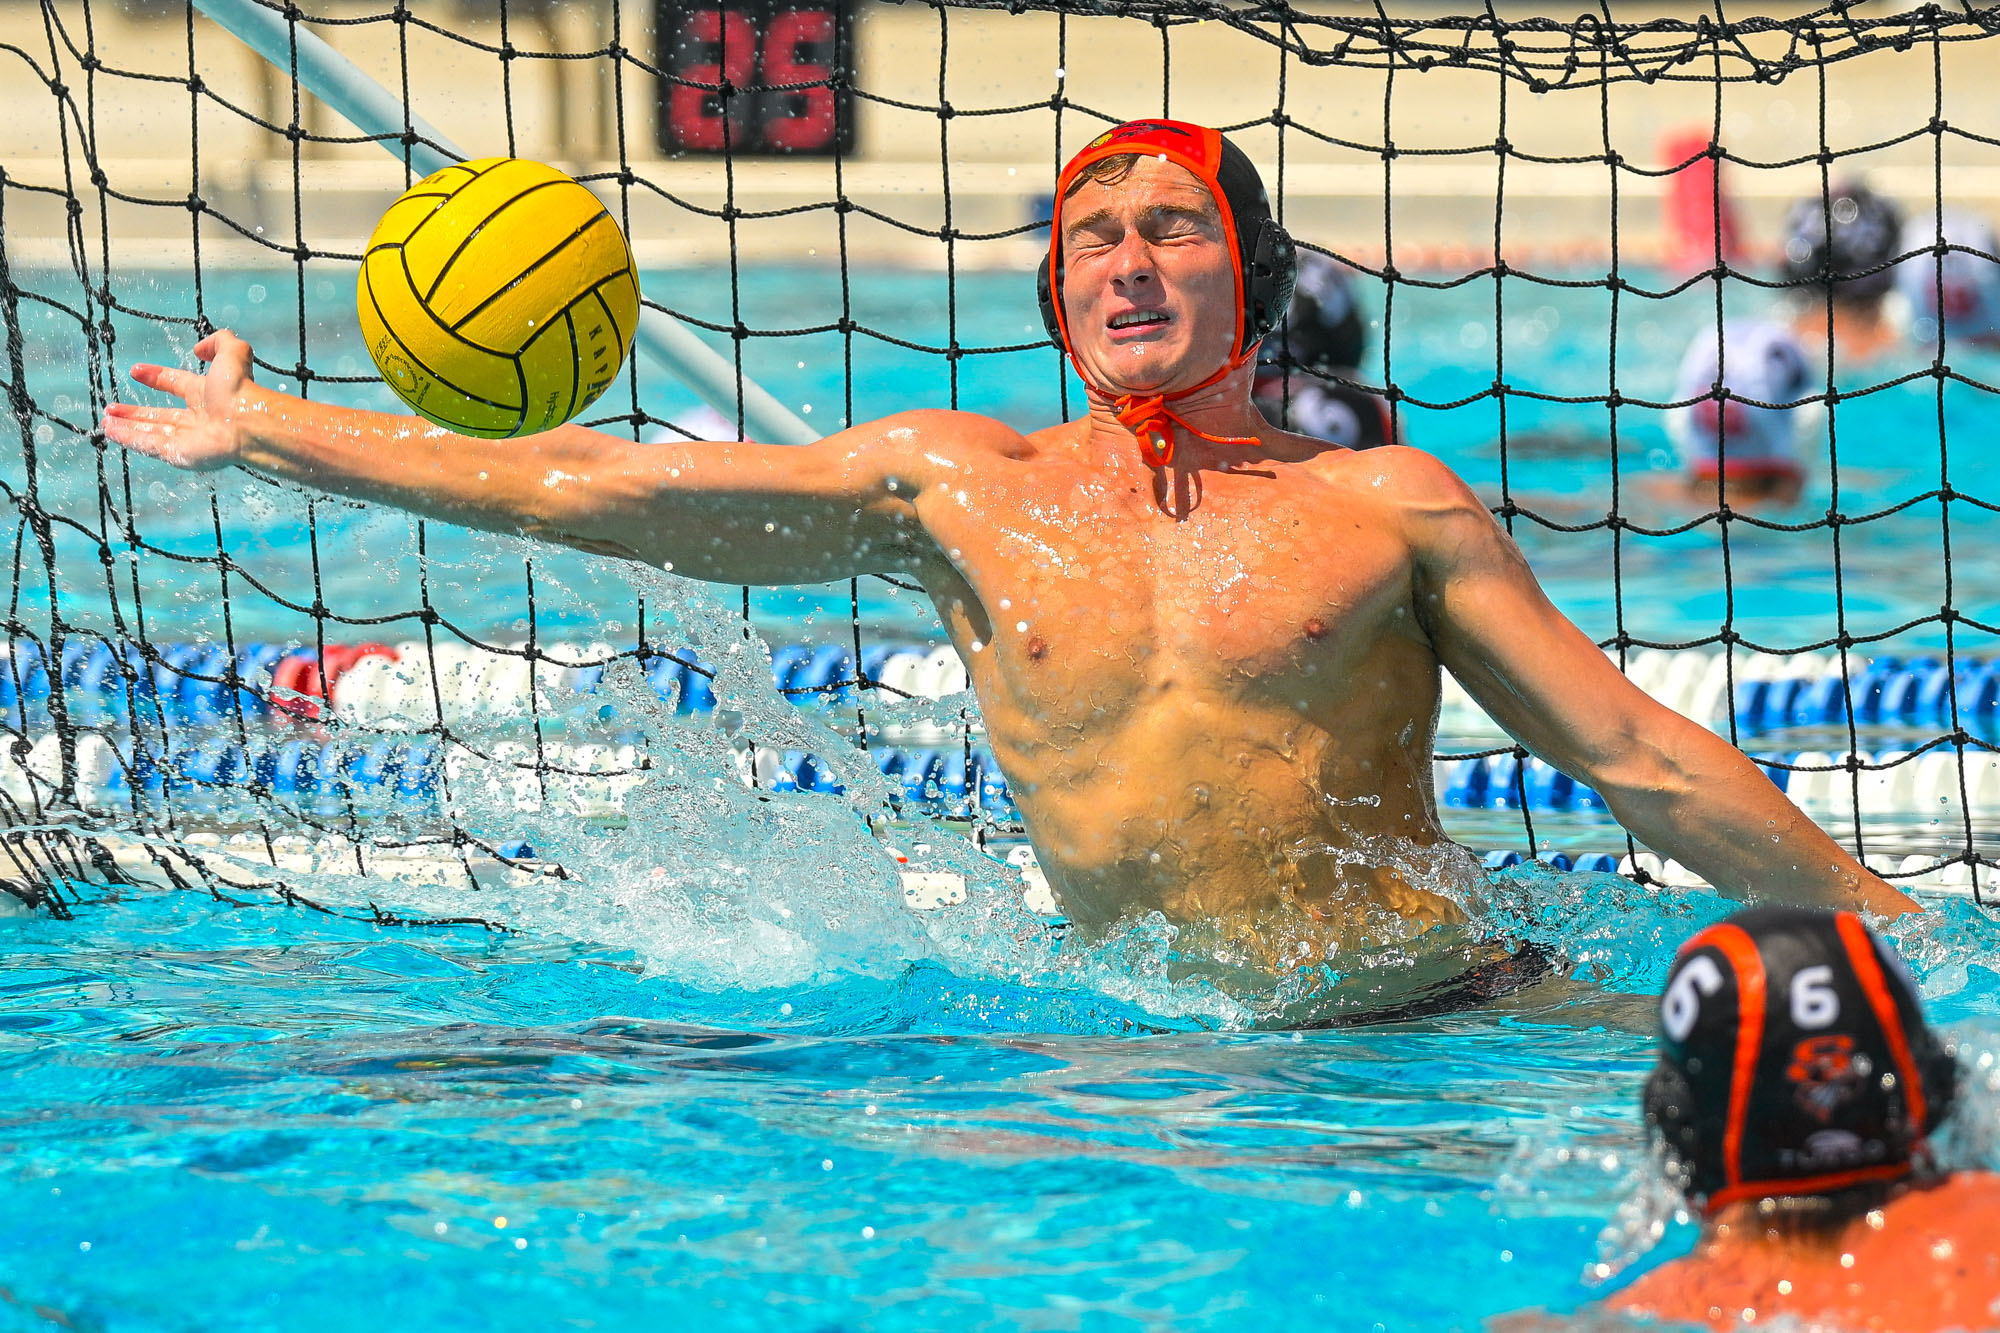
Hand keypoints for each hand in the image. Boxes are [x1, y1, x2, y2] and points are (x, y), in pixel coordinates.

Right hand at [100, 329, 260, 470]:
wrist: (249, 423)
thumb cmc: (243, 391)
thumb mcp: (234, 354)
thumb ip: (220, 341)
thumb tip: (199, 348)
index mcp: (206, 394)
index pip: (176, 384)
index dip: (157, 377)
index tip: (136, 371)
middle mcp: (197, 417)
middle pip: (159, 416)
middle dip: (135, 413)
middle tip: (112, 409)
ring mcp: (187, 438)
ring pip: (151, 433)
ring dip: (127, 428)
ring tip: (105, 422)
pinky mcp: (179, 454)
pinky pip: (149, 446)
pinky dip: (129, 440)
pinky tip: (110, 433)